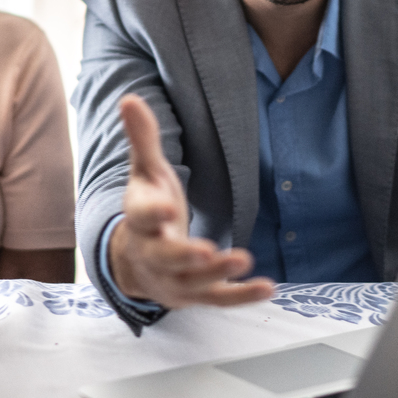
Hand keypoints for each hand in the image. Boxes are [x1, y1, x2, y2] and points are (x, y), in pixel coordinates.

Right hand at [110, 95, 274, 308]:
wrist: (135, 262)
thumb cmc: (147, 208)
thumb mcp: (146, 173)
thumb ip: (143, 139)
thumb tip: (129, 98)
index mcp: (140, 220)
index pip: (142, 216)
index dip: (153, 212)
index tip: (167, 208)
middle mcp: (153, 254)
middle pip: (165, 257)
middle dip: (185, 255)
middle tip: (206, 252)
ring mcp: (174, 279)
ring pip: (194, 282)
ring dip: (218, 273)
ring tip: (244, 260)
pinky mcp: (196, 296)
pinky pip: (219, 299)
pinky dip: (242, 296)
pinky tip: (268, 288)